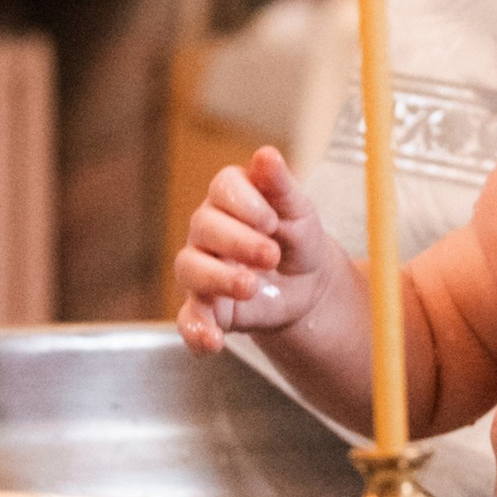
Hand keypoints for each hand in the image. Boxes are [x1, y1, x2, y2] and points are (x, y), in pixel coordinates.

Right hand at [175, 147, 336, 353]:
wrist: (308, 287)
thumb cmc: (299, 239)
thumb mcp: (300, 212)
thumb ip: (282, 186)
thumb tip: (266, 154)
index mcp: (231, 198)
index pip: (222, 188)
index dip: (244, 202)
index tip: (271, 219)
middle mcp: (207, 230)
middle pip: (204, 227)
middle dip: (237, 241)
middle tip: (271, 255)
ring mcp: (201, 268)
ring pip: (190, 269)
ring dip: (218, 279)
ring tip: (251, 287)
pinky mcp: (204, 307)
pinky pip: (188, 318)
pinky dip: (196, 331)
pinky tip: (213, 342)